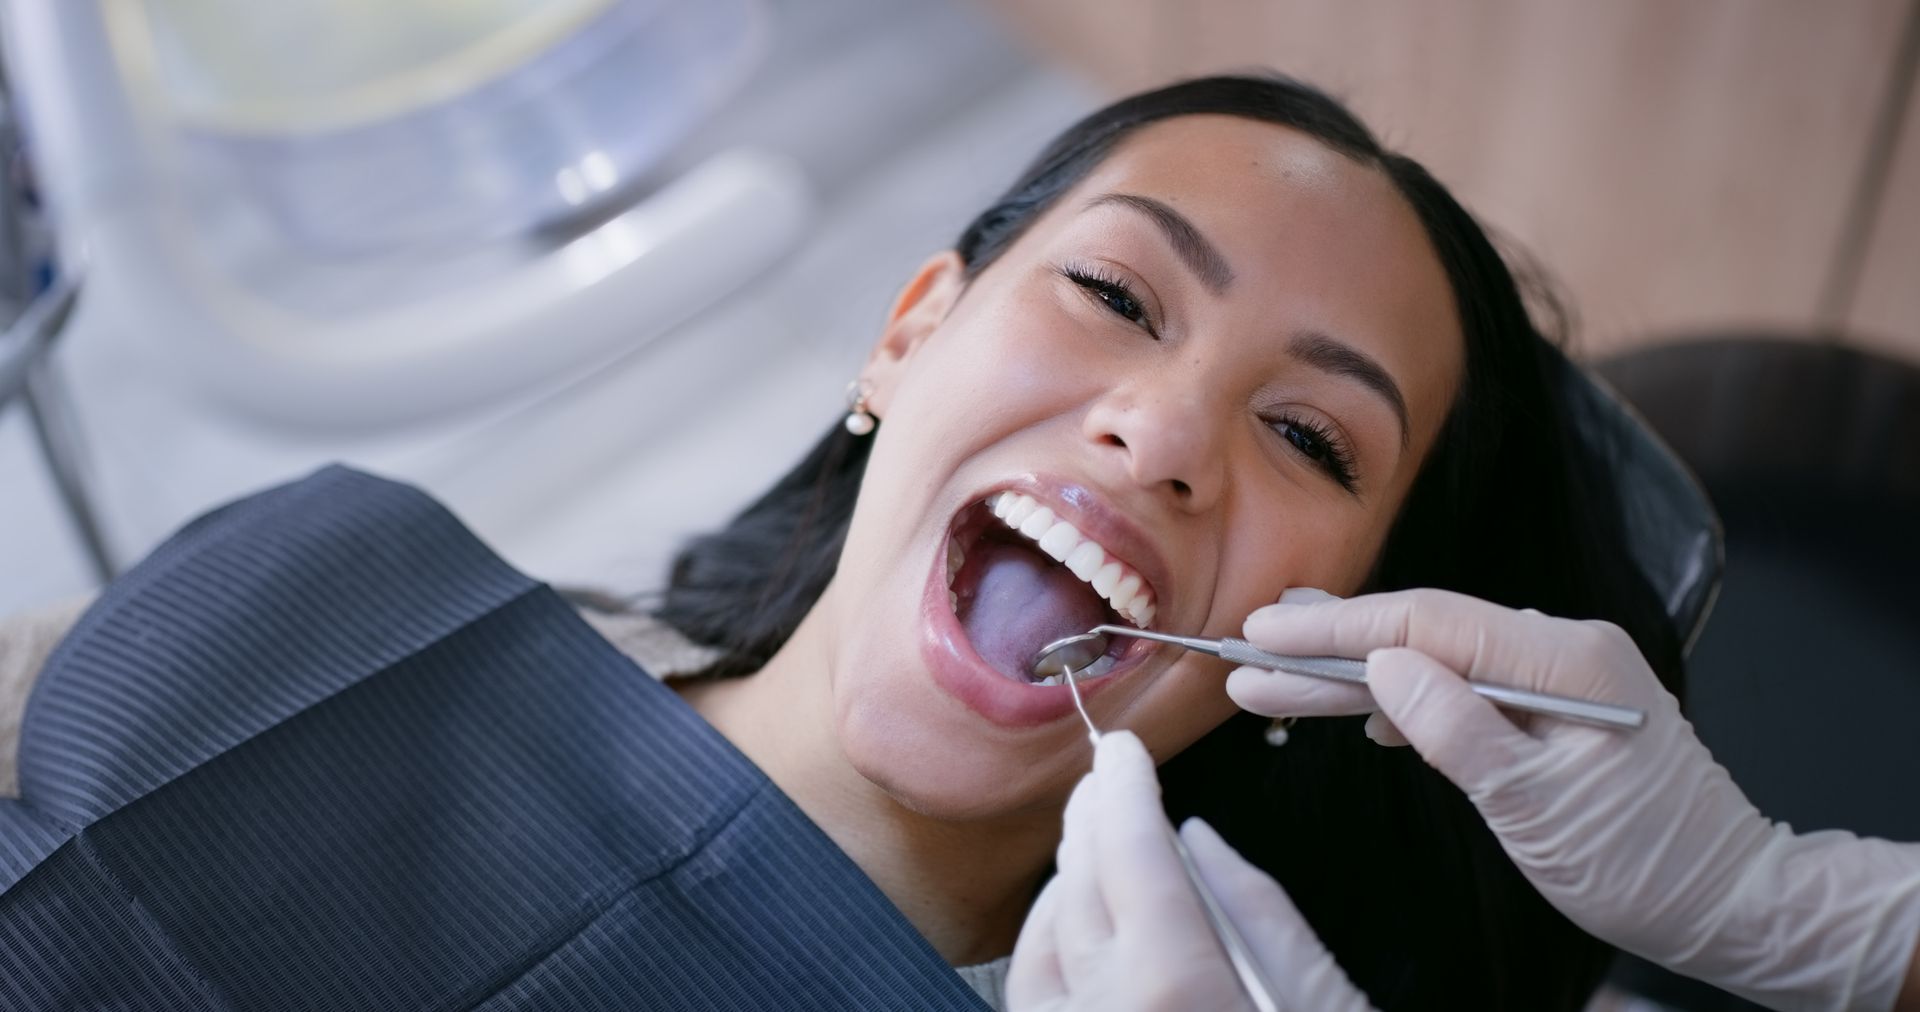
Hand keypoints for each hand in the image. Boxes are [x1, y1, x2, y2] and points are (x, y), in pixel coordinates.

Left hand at [1007, 731, 1374, 1011]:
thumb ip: (1262, 917)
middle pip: (1077, 888)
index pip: (1128, 850)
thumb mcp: (1333, 1009)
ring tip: (1091, 845)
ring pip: (1039, 946)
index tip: (1125, 752)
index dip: (1122, 788)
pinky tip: (1075, 934)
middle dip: (1089, 823)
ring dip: (1063, 885)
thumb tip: (1199, 846)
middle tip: (1106, 780)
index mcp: (1172, 991)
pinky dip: (1047, 953)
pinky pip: (1033, 1004)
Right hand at [1233, 587, 1919, 1011]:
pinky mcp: (1551, 703)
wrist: (1728, 896)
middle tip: (1245, 653)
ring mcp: (1558, 671)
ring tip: (1275, 678)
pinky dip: (1403, 695)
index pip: (1424, 624)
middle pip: (1422, 633)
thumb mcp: (1534, 807)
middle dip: (1328, 647)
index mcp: (1563, 659)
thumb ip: (1454, 728)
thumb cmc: (1640, 863)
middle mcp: (1562, 646)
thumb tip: (1383, 669)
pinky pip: (1462, 682)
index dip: (1334, 629)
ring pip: (1434, 657)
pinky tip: (1356, 708)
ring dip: (1355, 673)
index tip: (1262, 634)